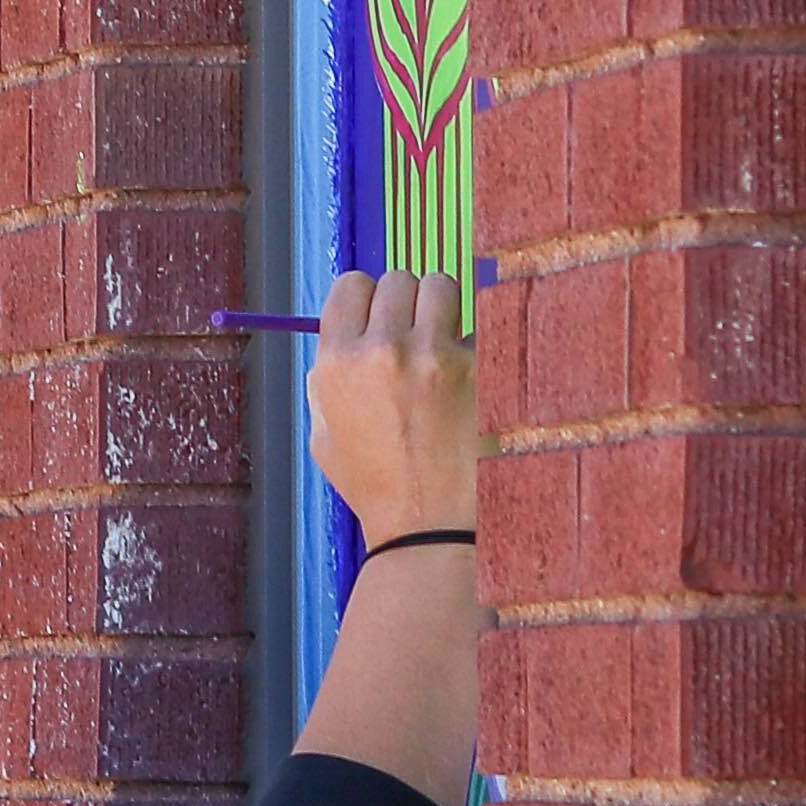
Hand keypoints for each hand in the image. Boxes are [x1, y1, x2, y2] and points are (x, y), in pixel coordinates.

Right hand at [305, 272, 481, 547]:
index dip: (367, 298)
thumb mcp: (325, 434)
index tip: (380, 315)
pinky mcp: (480, 367)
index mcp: (338, 363)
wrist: (431, 526)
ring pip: (441, 286)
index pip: (352, 284)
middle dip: (407, 303)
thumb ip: (327, 378)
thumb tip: (347, 332)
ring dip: (444, 308)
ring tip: (447, 344)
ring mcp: (435, 356)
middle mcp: (383, 350)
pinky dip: (477, 344)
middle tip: (417, 334)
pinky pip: (480, 326)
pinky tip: (473, 379)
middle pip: (397, 279)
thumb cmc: (377, 486)